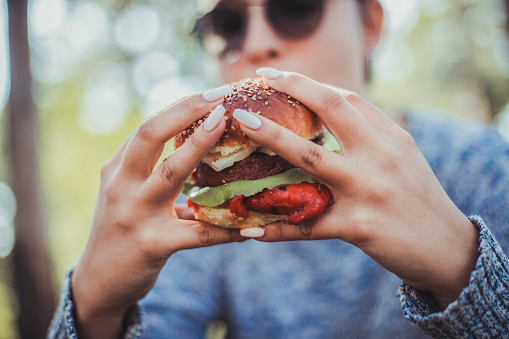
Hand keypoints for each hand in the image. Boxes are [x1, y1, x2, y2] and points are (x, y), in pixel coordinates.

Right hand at [71, 88, 244, 338]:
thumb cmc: (123, 230)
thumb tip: (199, 146)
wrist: (98, 282)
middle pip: (151, 134)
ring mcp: (134, 213)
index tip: (211, 92)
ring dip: (199, 145)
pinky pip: (197, 233)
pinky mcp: (152, 244)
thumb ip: (153, 169)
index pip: (149, 127)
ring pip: (170, 172)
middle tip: (221, 95)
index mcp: (118, 168)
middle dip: (186, 110)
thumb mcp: (128, 192)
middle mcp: (121, 184)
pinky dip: (227, 229)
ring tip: (226, 123)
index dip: (180, 106)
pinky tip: (252, 226)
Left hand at [236, 69, 478, 309]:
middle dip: (292, 88)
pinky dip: (277, 228)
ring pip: (310, 156)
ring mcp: (367, 188)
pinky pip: (308, 225)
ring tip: (242, 123)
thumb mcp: (403, 157)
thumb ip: (372, 136)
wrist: (447, 248)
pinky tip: (251, 228)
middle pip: (330, 108)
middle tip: (260, 80)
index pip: (347, 99)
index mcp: (390, 137)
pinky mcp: (358, 225)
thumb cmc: (419, 199)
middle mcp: (379, 154)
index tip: (281, 77)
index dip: (310, 84)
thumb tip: (334, 119)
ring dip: (272, 136)